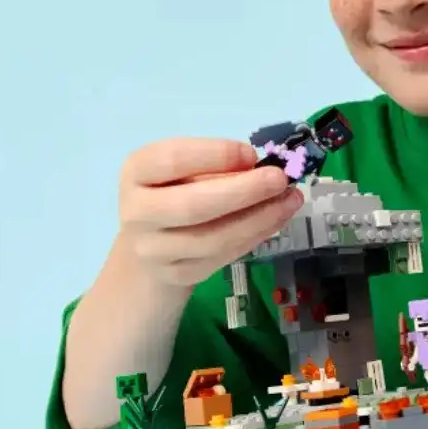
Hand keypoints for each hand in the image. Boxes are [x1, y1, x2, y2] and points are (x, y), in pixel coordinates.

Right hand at [117, 138, 303, 288]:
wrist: (150, 246)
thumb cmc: (174, 194)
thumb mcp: (185, 171)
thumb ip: (216, 167)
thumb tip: (262, 167)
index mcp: (137, 172)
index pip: (172, 160)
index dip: (216, 155)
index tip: (253, 154)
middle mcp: (137, 213)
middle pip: (193, 205)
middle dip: (244, 192)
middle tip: (280, 180)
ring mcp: (154, 250)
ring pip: (212, 238)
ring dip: (259, 218)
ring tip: (290, 200)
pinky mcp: (177, 275)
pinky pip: (222, 257)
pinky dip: (254, 237)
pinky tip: (276, 220)